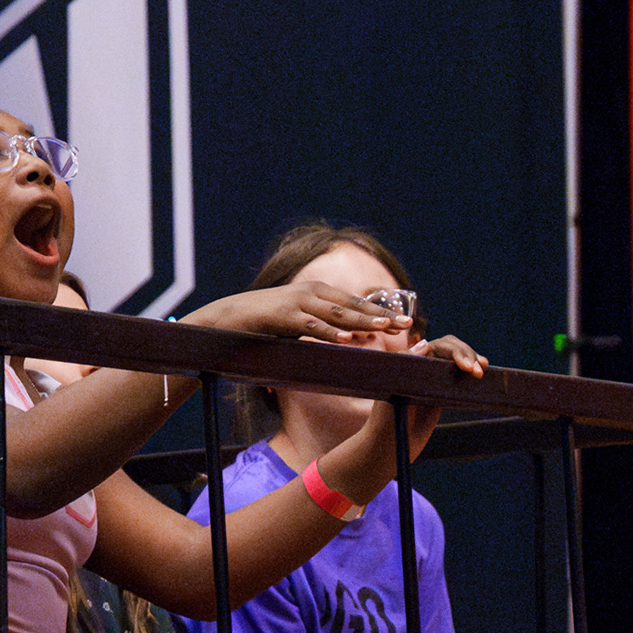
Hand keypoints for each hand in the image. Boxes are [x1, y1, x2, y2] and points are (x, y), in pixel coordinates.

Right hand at [199, 273, 406, 350]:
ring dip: (361, 322)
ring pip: (336, 313)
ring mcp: (297, 302)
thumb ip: (321, 327)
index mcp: (317, 293)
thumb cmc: (264, 323)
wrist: (226, 317)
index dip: (380, 312)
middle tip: (406, 325)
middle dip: (381, 315)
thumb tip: (348, 339)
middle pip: (352, 306)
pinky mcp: (283, 316)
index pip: (355, 303)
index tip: (404, 322)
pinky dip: (328, 332)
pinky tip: (345, 340)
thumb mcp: (298, 323)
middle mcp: (311, 293)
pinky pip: (310, 325)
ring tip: (384, 329)